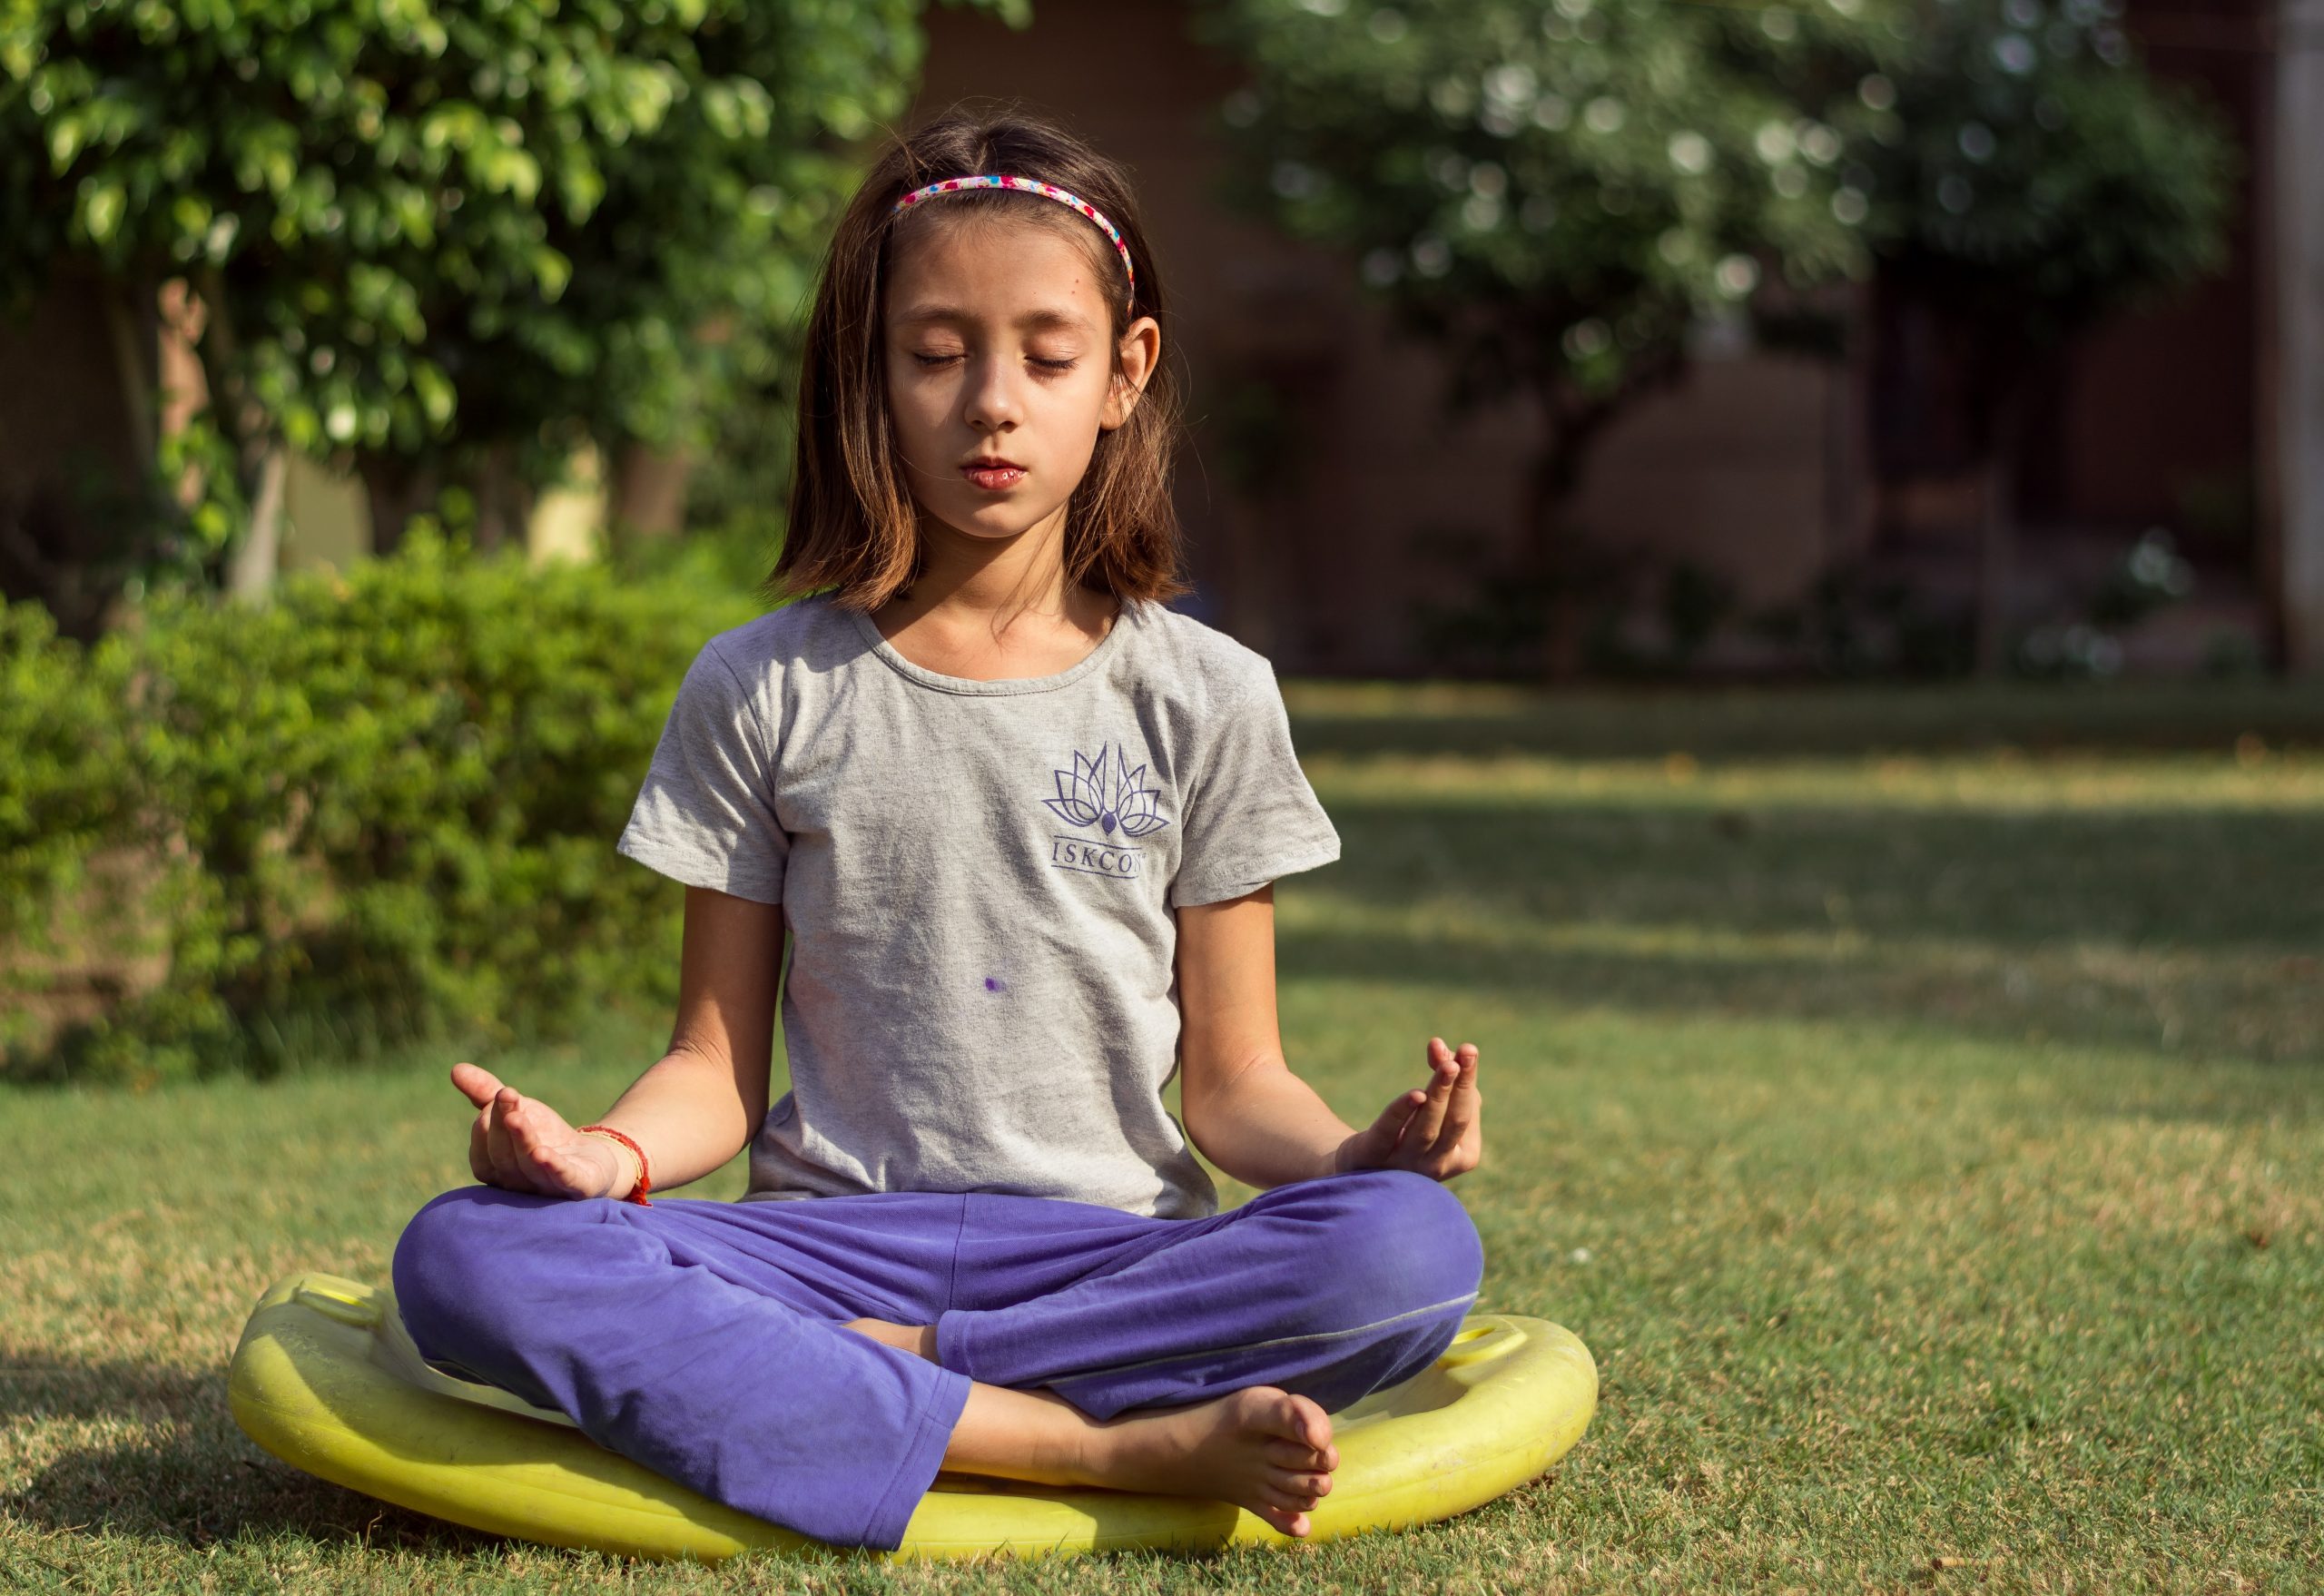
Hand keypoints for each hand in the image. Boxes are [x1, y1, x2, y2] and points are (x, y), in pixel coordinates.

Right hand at [450, 1061, 629, 1200]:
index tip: (500, 1094)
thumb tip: (455, 1069)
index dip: (488, 1122)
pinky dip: (552, 1168)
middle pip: (503, 1157)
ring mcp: (547, 1188)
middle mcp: (517, 1183)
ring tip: (516, 1117)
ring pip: (528, 1167)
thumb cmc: (544, 1135)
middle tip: (505, 1098)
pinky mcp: (578, 1188)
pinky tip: (544, 1154)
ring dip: (522, 1141)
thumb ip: (486, 1094)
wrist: (591, 1159)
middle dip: (502, 1128)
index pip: (483, 1150)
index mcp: (495, 1168)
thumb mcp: (518, 1109)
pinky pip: (562, 1180)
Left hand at [1333, 1037, 1482, 1181]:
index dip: (1467, 1080)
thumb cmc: (1411, 1128)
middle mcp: (1438, 1166)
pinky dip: (1402, 1112)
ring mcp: (1406, 1166)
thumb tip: (1439, 1045)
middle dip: (1461, 1087)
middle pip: (1454, 1121)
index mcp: (1463, 1156)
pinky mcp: (1374, 1157)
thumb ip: (1441, 1071)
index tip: (1468, 1048)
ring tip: (1447, 1065)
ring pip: (1426, 1128)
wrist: (1365, 1162)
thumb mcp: (1433, 1102)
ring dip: (1439, 1094)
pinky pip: (1389, 1132)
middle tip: (1466, 1053)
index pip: (1468, 1114)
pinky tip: (1415, 1094)